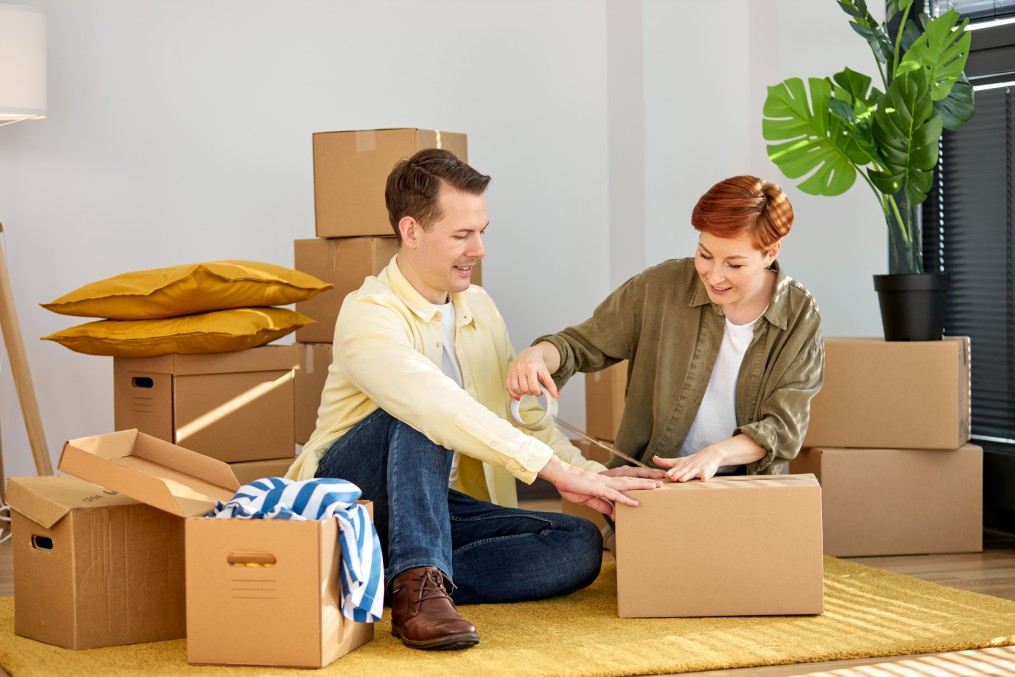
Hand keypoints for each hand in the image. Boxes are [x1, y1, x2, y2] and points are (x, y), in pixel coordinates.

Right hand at [507, 343, 559, 398]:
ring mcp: (513, 371)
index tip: (540, 390)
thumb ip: (551, 385)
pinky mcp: (509, 374)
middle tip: (533, 389)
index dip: (538, 392)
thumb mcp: (546, 374)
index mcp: (531, 367)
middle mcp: (520, 368)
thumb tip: (557, 396)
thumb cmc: (538, 365)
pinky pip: (508, 387)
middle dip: (530, 392)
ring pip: (515, 388)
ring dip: (522, 393)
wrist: (530, 355)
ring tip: (526, 390)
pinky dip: (512, 393)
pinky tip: (518, 395)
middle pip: (524, 389)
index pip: (533, 387)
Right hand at [539, 456, 660, 518]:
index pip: (628, 482)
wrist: (560, 476)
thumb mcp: (589, 498)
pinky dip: (626, 499)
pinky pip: (614, 495)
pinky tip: (636, 503)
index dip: (641, 482)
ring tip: (658, 487)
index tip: (655, 483)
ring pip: (628, 484)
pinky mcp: (598, 489)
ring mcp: (604, 484)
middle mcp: (609, 481)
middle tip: (664, 480)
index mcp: (607, 483)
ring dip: (643, 486)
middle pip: (633, 480)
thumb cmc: (572, 486)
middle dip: (649, 480)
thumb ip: (602, 505)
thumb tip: (613, 513)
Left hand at [653, 448, 723, 482]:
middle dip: (677, 474)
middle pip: (682, 471)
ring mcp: (698, 468)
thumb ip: (666, 462)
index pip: (675, 469)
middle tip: (672, 477)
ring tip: (683, 479)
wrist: (710, 454)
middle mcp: (689, 467)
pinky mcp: (707, 471)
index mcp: (682, 465)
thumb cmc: (692, 460)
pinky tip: (704, 479)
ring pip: (692, 473)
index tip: (666, 474)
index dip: (671, 472)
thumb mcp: (679, 461)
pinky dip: (705, 476)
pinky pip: (706, 474)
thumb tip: (653, 458)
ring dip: (687, 475)